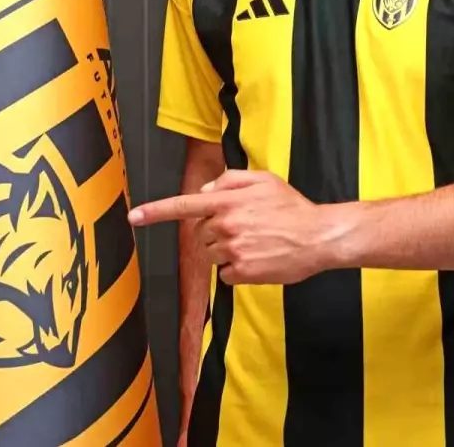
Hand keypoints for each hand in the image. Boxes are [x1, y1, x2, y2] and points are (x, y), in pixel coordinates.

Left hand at [129, 171, 338, 284]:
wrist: (319, 236)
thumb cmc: (292, 207)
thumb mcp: (263, 179)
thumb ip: (230, 179)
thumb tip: (205, 190)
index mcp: (228, 201)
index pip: (184, 205)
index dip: (156, 211)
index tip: (134, 217)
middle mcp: (226, 225)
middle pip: (201, 232)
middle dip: (215, 230)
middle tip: (245, 227)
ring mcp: (234, 250)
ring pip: (211, 253)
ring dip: (226, 250)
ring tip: (254, 242)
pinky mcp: (243, 272)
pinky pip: (225, 273)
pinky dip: (237, 269)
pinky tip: (258, 259)